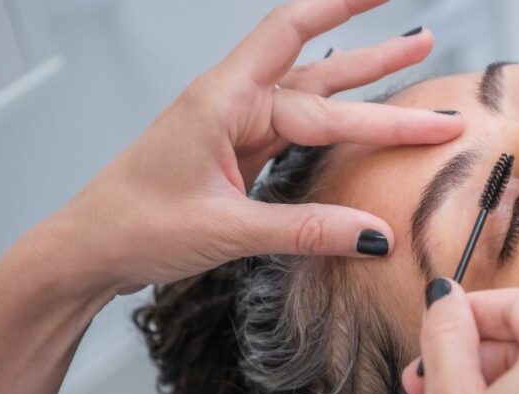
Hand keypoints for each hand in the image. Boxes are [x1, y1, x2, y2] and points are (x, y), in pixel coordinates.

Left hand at [33, 0, 462, 292]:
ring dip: (360, 79)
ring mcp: (235, 126)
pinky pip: (296, 127)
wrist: (89, 247)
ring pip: (310, 94)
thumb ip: (305, 229)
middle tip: (429, 46)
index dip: (354, 41)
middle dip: (378, 66)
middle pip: (318, 76)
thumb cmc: (135, 226)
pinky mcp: (237, 152)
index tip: (394, 18)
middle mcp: (232, 104)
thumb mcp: (226, 231)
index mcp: (223, 102)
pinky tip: (356, 109)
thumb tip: (376, 233)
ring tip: (410, 54)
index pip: (309, 73)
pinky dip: (333, 119)